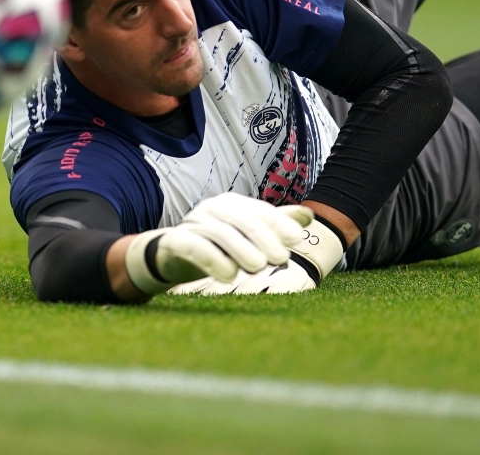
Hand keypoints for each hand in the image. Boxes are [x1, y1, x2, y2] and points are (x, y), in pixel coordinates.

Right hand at [166, 215, 344, 295]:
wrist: (168, 256)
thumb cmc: (214, 245)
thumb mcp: (245, 234)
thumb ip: (273, 225)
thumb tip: (310, 216)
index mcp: (230, 204)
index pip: (258, 210)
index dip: (279, 222)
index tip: (297, 239)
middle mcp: (211, 209)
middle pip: (241, 219)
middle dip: (264, 237)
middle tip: (281, 258)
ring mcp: (192, 224)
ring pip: (220, 232)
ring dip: (241, 250)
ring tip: (259, 268)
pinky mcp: (176, 242)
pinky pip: (195, 247)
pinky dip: (213, 260)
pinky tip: (229, 276)